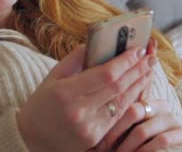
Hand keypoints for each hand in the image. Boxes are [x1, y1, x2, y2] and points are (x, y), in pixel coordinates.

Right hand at [17, 44, 156, 151]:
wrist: (31, 138)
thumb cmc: (42, 102)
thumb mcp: (53, 76)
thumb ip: (76, 59)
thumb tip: (98, 42)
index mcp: (66, 92)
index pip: (106, 74)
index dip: (125, 61)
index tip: (137, 49)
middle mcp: (79, 111)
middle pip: (118, 87)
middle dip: (137, 70)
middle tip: (150, 56)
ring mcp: (89, 127)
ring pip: (122, 102)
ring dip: (138, 84)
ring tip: (148, 70)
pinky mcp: (95, 139)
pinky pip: (117, 117)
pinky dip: (130, 101)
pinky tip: (137, 89)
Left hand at [96, 98, 181, 151]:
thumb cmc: (149, 144)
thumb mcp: (134, 134)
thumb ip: (119, 129)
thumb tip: (91, 139)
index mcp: (146, 101)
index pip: (124, 103)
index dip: (109, 123)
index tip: (96, 141)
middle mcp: (160, 106)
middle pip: (133, 112)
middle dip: (116, 134)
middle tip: (104, 150)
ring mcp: (172, 118)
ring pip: (143, 130)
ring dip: (128, 147)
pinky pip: (161, 140)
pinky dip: (146, 151)